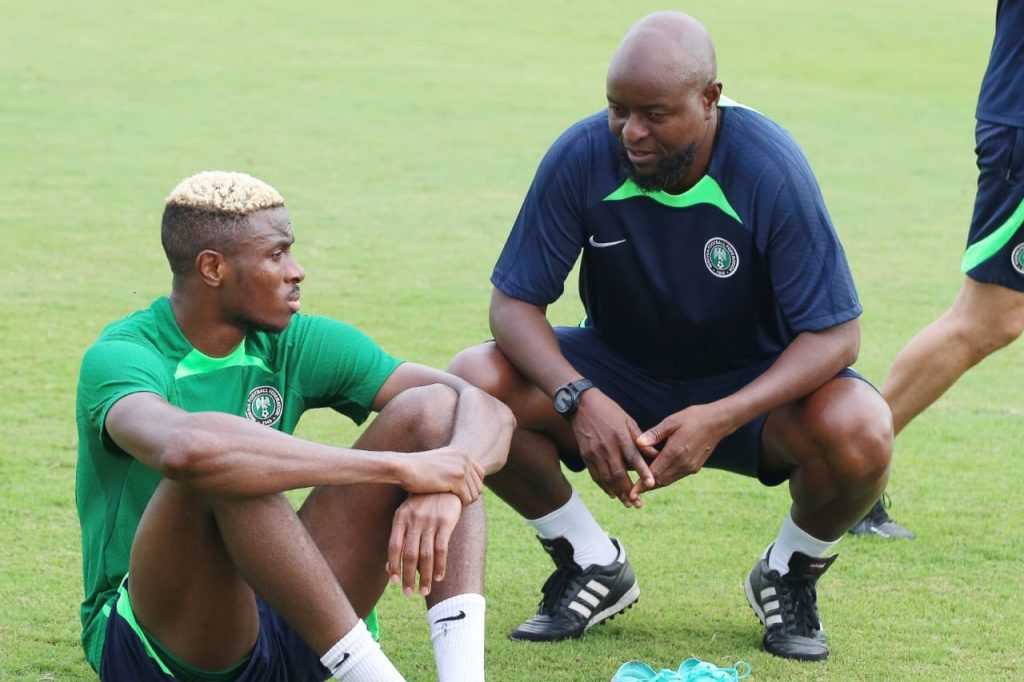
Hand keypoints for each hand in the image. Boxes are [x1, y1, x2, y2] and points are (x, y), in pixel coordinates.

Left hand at [386, 493, 462, 595]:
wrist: (445, 484)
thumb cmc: (423, 504)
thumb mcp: (406, 515)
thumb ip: (399, 539)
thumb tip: (389, 569)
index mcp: (400, 518)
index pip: (394, 547)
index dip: (393, 565)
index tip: (395, 582)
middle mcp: (414, 520)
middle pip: (409, 554)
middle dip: (408, 577)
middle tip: (409, 593)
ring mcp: (430, 521)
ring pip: (426, 555)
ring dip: (425, 576)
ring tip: (424, 591)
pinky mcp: (446, 522)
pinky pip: (441, 549)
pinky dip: (440, 566)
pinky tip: (439, 577)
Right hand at [395, 447, 484, 505]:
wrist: (404, 468)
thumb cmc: (417, 469)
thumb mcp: (439, 463)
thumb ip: (452, 468)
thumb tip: (463, 480)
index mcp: (461, 452)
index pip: (480, 472)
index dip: (473, 486)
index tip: (463, 494)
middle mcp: (464, 458)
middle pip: (479, 485)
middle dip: (469, 496)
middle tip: (456, 503)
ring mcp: (461, 468)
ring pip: (474, 493)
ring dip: (464, 502)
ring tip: (452, 505)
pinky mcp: (456, 479)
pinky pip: (467, 498)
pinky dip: (460, 505)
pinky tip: (449, 507)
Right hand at [572, 390, 654, 507]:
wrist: (581, 405)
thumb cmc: (608, 411)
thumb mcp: (627, 420)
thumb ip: (640, 439)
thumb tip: (655, 454)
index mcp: (620, 436)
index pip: (633, 457)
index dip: (642, 471)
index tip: (651, 484)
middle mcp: (607, 446)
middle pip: (618, 473)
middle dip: (629, 491)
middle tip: (638, 504)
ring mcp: (594, 452)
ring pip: (606, 478)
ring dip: (617, 493)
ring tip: (627, 504)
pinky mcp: (585, 455)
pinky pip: (595, 475)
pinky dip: (604, 486)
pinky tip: (612, 494)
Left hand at [631, 404, 726, 493]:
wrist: (717, 422)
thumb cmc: (693, 418)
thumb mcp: (671, 421)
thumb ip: (654, 434)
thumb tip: (638, 443)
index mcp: (675, 452)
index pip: (654, 473)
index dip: (641, 484)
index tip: (631, 493)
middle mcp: (683, 464)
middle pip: (660, 481)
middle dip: (645, 488)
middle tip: (631, 494)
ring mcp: (690, 467)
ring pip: (668, 481)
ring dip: (655, 485)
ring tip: (641, 488)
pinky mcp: (695, 467)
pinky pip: (676, 476)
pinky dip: (665, 478)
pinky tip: (657, 476)